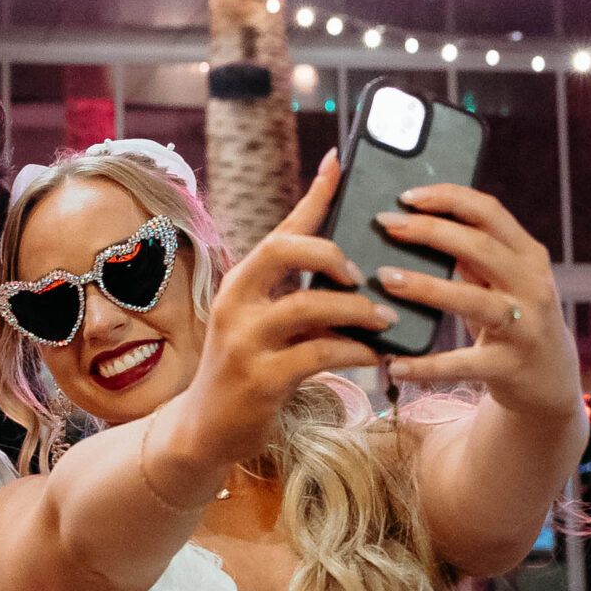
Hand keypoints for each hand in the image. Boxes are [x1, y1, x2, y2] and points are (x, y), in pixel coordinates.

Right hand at [164, 155, 392, 473]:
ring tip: (385, 320)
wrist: (204, 430)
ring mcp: (245, 341)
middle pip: (284, 249)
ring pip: (311, 305)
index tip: (340, 160)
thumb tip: (355, 272)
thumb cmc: (247, 371)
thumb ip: (300, 297)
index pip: (282, 227)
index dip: (314, 194)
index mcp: (241, 282)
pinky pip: (320, 354)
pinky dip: (355, 352)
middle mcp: (237, 303)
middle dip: (332, 253)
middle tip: (363, 274)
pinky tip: (374, 356)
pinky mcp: (261, 380)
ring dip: (358, 310)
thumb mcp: (266, 326)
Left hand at [371, 186, 582, 415]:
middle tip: (386, 224)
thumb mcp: (504, 282)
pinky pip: (462, 364)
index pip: (489, 212)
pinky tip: (397, 364)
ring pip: (472, 300)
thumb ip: (474, 255)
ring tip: (386, 279)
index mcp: (528, 256)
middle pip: (480, 248)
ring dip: (426, 287)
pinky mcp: (509, 366)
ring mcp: (524, 327)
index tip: (407, 196)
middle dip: (430, 231)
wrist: (551, 379)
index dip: (448, 198)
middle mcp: (531, 286)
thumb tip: (421, 222)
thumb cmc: (515, 320)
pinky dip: (428, 365)